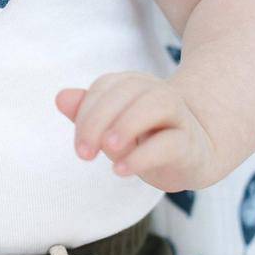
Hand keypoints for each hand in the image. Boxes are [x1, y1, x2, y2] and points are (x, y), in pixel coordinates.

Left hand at [54, 71, 214, 192]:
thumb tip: (60, 98)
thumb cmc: (144, 139)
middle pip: (125, 92)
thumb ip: (86, 113)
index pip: (103, 88)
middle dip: (98, 121)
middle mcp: (155, 91)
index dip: (86, 114)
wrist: (193, 157)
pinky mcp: (191, 142)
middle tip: (84, 153)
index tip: (80, 148)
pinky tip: (121, 170)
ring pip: (154, 105)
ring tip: (108, 150)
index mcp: (132, 84)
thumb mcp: (111, 129)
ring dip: (126, 125)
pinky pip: (170, 142)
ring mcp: (178, 114)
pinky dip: (142, 155)